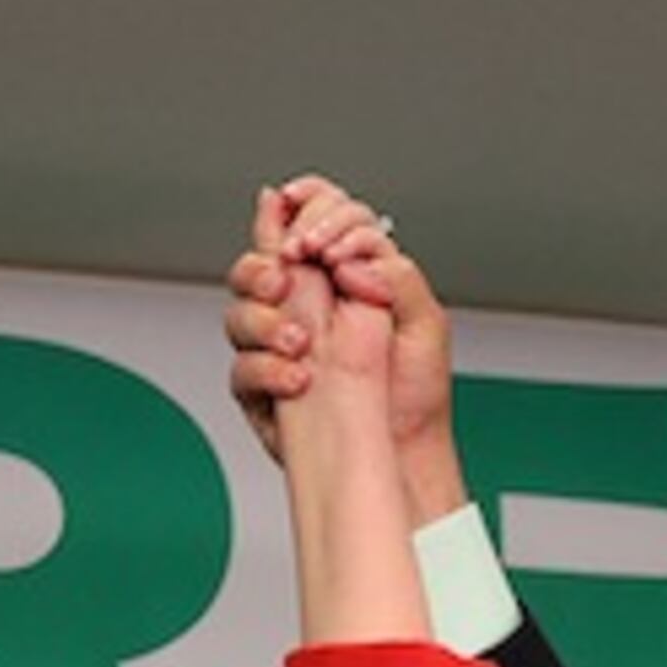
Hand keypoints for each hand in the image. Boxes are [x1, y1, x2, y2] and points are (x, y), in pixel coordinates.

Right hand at [225, 176, 458, 511]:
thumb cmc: (416, 394)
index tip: (309, 228)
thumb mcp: (426, 324)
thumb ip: (394, 276)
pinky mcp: (263, 388)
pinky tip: (299, 377)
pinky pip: (242, 370)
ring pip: (240, 312)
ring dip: (263, 318)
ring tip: (301, 341)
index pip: (309, 222)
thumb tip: (351, 255)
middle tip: (288, 275)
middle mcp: (304, 307)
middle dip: (264, 263)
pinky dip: (266, 369)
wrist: (404, 455)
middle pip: (259, 263)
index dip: (303, 210)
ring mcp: (278, 346)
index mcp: (342, 280)